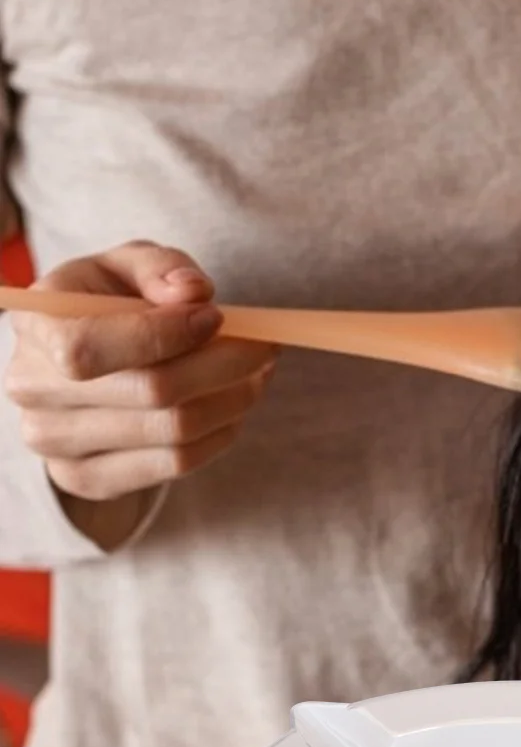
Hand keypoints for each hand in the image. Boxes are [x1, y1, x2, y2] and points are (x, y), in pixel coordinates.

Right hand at [5, 241, 276, 501]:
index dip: (165, 334)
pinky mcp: (87, 478)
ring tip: (256, 373)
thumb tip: (194, 293)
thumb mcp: (127, 268)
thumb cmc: (107, 307)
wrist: (80, 365)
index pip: (91, 347)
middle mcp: (32, 389)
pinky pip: (177, 464)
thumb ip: (159, 268)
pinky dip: (221, 434)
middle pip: (152, 393)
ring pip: (175, 433)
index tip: (217, 318)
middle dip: (224, 366)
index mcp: (34, 326)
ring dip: (234, 401)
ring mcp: (56, 442)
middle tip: (263, 347)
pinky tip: (233, 405)